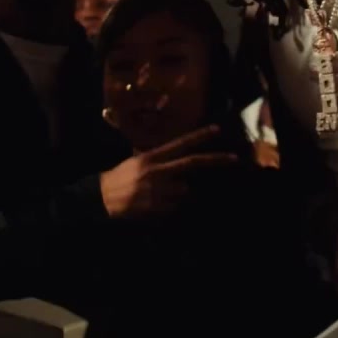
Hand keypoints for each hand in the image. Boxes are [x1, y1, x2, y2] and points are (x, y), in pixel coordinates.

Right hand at [99, 125, 237, 218]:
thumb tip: (177, 155)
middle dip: (215, 160)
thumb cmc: (121, 177)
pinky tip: (156, 206)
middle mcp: (158, 171)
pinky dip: (171, 208)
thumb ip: (158, 159)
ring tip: (162, 196)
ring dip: (181, 195)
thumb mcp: (137, 161)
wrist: (103, 198)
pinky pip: (175, 208)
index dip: (199, 136)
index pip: (180, 144)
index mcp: (152, 157)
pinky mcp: (157, 207)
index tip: (217, 129)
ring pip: (185, 191)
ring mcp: (158, 190)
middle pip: (192, 163)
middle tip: (234, 158)